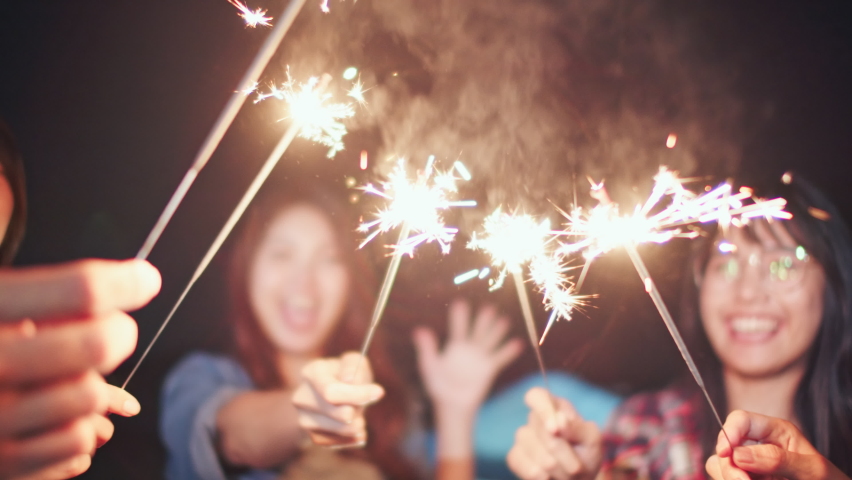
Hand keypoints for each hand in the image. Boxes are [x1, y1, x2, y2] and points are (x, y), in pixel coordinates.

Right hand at [0, 259, 160, 478]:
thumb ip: (52, 297)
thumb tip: (139, 283)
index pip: (79, 289)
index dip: (125, 283)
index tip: (147, 280)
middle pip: (98, 344)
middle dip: (118, 334)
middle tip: (119, 332)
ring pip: (91, 397)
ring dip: (96, 391)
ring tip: (75, 381)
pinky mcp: (0, 464)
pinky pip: (78, 445)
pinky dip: (84, 433)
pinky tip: (62, 420)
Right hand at [292, 352, 384, 447]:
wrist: (336, 390)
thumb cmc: (347, 373)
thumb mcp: (353, 361)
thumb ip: (353, 366)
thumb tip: (349, 380)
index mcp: (311, 373)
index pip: (331, 391)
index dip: (357, 394)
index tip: (379, 392)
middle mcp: (301, 396)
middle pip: (335, 412)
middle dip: (357, 410)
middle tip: (364, 406)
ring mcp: (303, 417)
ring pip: (336, 429)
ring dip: (356, 425)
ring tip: (362, 418)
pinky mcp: (311, 434)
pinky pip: (333, 442)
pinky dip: (350, 439)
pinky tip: (359, 431)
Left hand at [413, 300, 522, 415]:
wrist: (452, 405)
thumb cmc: (438, 386)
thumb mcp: (429, 365)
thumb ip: (426, 348)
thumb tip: (419, 330)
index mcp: (454, 346)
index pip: (458, 328)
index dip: (460, 317)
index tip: (461, 303)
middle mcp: (469, 349)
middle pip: (478, 331)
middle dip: (483, 321)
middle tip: (489, 308)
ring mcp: (480, 358)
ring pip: (491, 341)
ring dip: (498, 331)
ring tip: (504, 320)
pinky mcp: (489, 369)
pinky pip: (500, 358)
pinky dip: (508, 351)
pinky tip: (517, 343)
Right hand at [507, 387, 602, 479]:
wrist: (579, 479)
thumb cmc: (586, 455)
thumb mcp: (592, 440)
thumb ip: (578, 428)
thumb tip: (560, 419)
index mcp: (555, 407)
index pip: (537, 396)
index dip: (543, 410)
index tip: (555, 429)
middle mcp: (535, 419)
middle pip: (543, 432)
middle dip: (564, 454)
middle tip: (577, 466)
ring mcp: (523, 438)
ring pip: (536, 453)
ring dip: (558, 470)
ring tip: (567, 473)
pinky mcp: (515, 457)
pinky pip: (524, 466)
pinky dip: (541, 476)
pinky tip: (549, 477)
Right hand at [706, 410, 848, 479]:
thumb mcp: (811, 469)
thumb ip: (777, 460)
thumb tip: (739, 454)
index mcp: (775, 431)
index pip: (741, 419)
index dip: (728, 432)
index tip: (727, 454)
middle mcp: (758, 445)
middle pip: (726, 445)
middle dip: (729, 465)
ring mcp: (749, 464)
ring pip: (718, 464)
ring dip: (728, 475)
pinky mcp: (745, 477)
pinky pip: (723, 477)